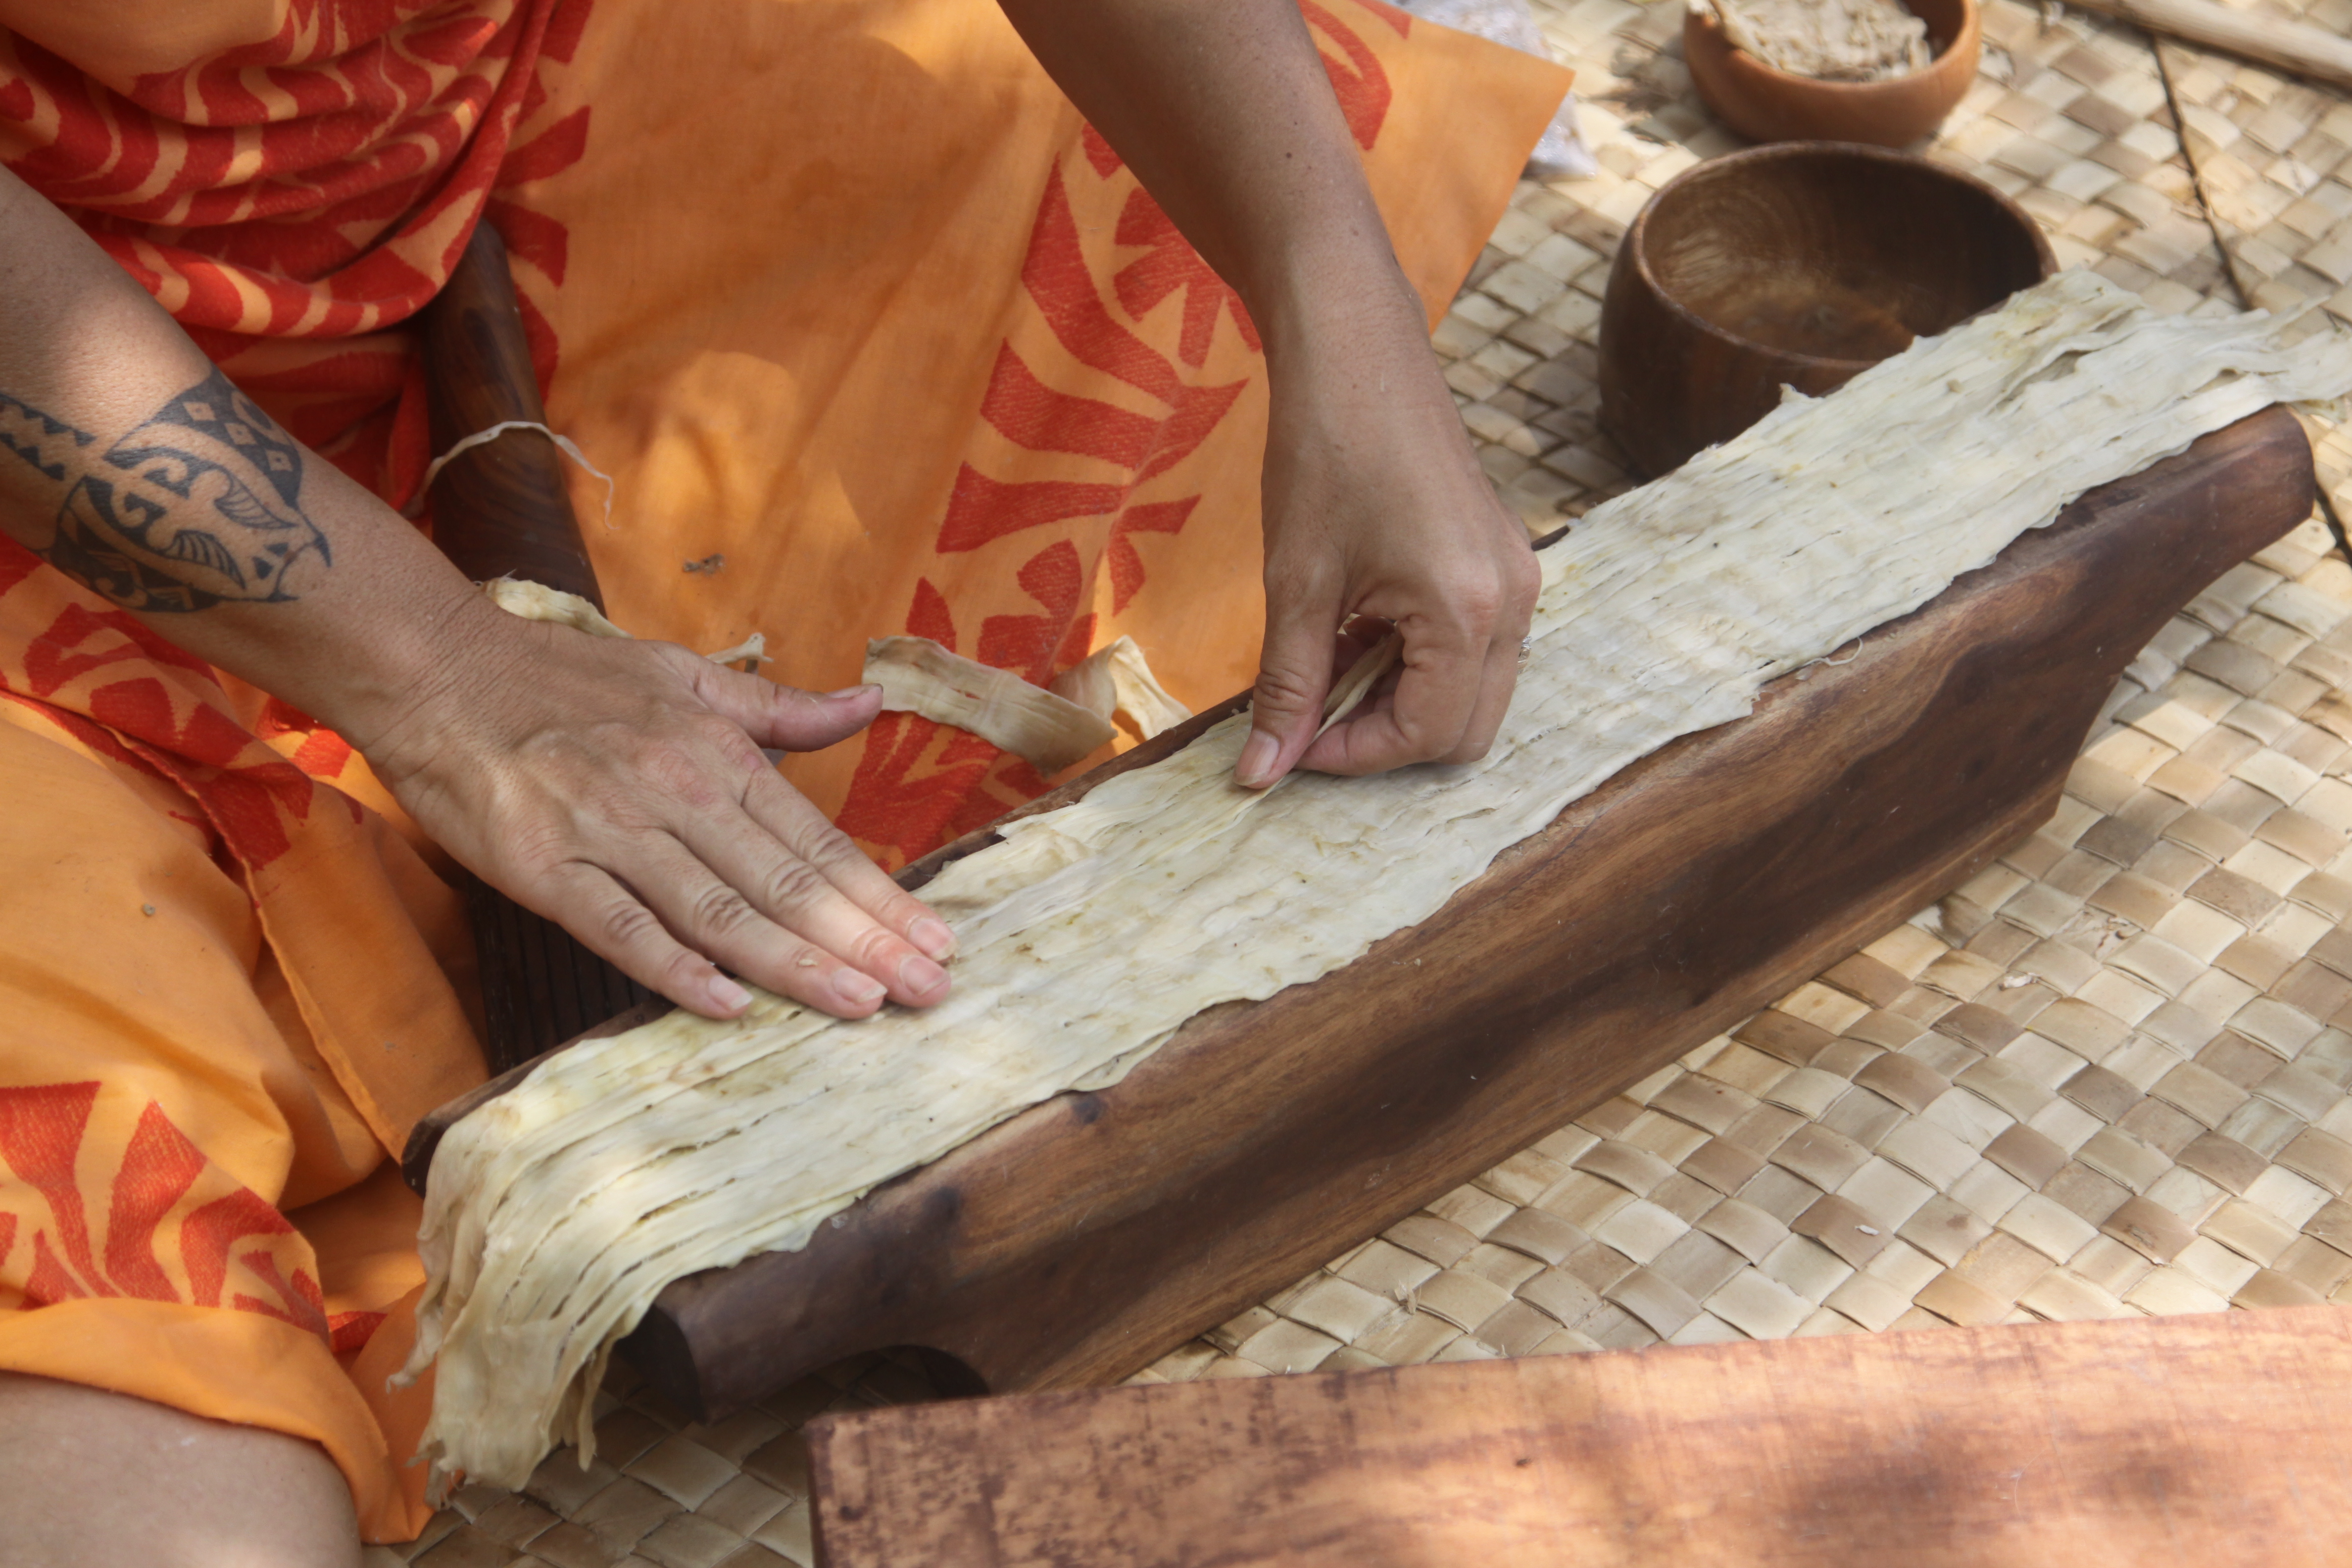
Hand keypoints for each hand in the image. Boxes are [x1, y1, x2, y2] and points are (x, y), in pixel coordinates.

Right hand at [357, 597, 956, 1020]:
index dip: (880, 894)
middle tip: (929, 990)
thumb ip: (779, 707)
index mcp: (716, 751)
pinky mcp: (544, 866)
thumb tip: (870, 700)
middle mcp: (675, 790)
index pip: (815, 839)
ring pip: (719, 908)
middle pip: (785, 880)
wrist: (437, 668)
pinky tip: (729, 1001)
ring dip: (794, 961)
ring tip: (861, 1002)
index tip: (936, 939)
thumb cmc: (563, 678)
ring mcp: (610, 831)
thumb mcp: (684, 674)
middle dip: (864, 939)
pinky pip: (621, 925)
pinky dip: (675, 965)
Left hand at [1236, 273, 1540, 787]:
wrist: (1355, 347)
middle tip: (1310, 718)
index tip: (1292, 745)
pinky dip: (1416, 661)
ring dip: (1399, 700)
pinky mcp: (1501, 559)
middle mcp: (1512, 600)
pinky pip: (1472, 645)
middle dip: (1386, 739)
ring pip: (1472, 691)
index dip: (1353, 756)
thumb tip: (1262, 773)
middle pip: (1465, 730)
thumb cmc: (1325, 449)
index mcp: (1468, 608)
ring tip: (1325, 664)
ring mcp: (1515, 577)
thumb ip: (1287, 687)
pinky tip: (1355, 630)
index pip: (1428, 736)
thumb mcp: (1295, 584)